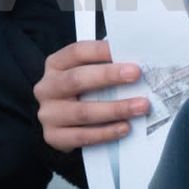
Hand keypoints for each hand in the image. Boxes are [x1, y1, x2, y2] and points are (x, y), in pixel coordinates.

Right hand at [33, 40, 148, 150]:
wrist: (61, 123)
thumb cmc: (81, 92)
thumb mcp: (86, 73)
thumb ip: (104, 66)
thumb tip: (135, 64)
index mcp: (55, 65)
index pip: (76, 52)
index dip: (101, 51)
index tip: (126, 50)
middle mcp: (47, 88)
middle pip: (77, 79)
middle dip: (109, 76)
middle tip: (136, 74)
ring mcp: (48, 114)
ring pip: (83, 112)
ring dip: (115, 109)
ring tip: (141, 106)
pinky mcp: (53, 137)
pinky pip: (82, 136)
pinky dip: (106, 132)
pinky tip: (125, 127)